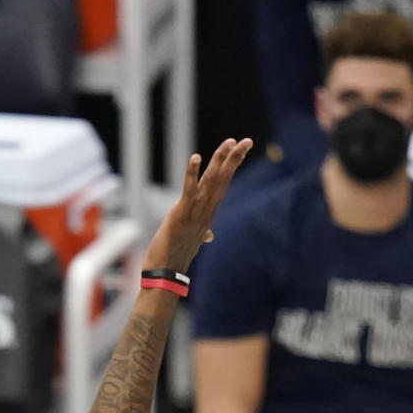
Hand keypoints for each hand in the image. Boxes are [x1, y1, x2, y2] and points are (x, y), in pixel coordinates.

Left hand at [142, 138, 253, 275]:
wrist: (166, 272)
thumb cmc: (177, 255)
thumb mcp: (193, 240)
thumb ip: (203, 233)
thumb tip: (209, 236)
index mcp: (208, 213)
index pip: (224, 184)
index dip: (232, 165)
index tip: (241, 148)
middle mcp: (206, 210)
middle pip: (223, 179)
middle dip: (234, 159)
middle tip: (246, 140)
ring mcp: (195, 211)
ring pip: (211, 181)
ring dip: (219, 161)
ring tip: (229, 143)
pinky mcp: (181, 213)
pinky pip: (188, 190)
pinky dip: (192, 173)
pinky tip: (196, 157)